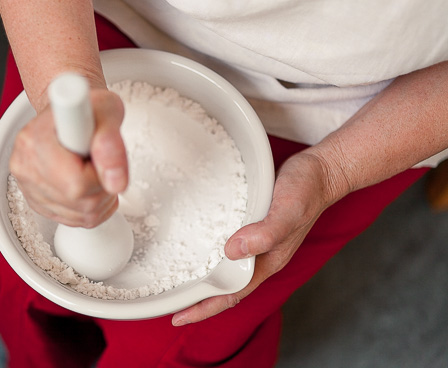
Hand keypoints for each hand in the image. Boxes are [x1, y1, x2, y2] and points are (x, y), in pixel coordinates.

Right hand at [9, 87, 128, 227]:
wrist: (72, 110)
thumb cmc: (88, 109)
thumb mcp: (108, 112)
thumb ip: (112, 145)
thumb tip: (115, 182)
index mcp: (36, 138)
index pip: (75, 183)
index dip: (99, 175)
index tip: (101, 156)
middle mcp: (24, 163)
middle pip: (79, 203)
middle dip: (103, 186)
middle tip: (101, 160)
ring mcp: (27, 185)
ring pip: (80, 216)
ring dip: (99, 198)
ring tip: (94, 168)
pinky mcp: (35, 200)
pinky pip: (75, 220)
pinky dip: (90, 206)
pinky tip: (87, 182)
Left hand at [172, 150, 345, 325]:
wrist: (320, 171)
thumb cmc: (307, 191)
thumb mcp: (287, 211)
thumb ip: (266, 233)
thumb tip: (233, 250)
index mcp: (267, 262)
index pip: (231, 295)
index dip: (204, 309)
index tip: (178, 318)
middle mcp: (260, 257)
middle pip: (224, 287)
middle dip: (197, 299)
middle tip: (168, 302)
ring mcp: (257, 243)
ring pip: (225, 268)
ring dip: (202, 278)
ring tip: (176, 281)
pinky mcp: (253, 226)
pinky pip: (229, 246)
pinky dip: (211, 252)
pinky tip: (198, 246)